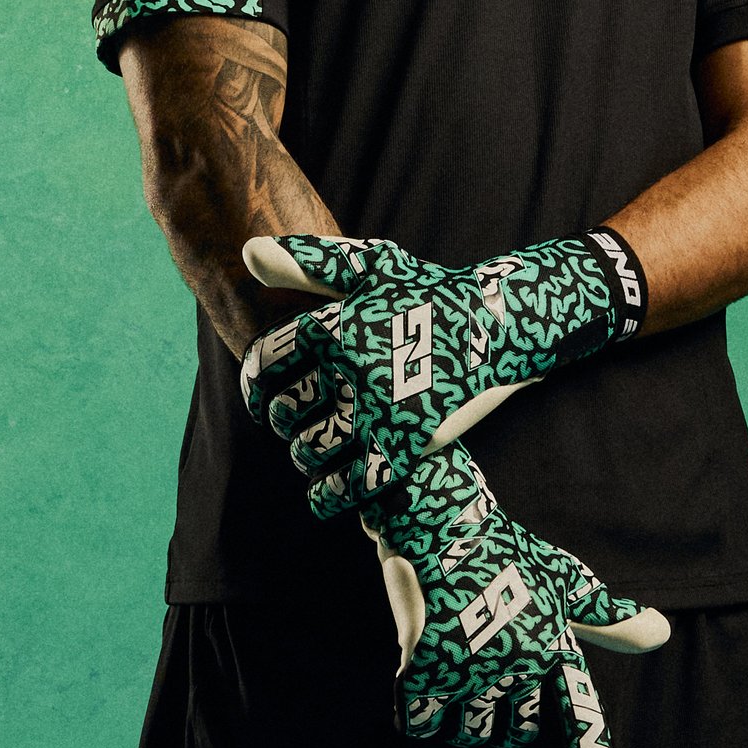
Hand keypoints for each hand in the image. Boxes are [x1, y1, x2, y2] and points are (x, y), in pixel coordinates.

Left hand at [240, 226, 644, 520]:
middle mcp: (352, 368)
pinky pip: (347, 485)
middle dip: (281, 421)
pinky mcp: (405, 447)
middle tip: (291, 423)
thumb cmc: (431, 293)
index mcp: (336, 326)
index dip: (254, 384)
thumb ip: (310, 261)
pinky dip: (329, 495)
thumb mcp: (374, 266)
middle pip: (286, 410)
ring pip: (312, 450)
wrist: (499, 328)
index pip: (266, 362)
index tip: (259, 396)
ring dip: (305, 456)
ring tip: (313, 452)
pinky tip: (328, 492)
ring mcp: (379, 410)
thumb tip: (248, 252)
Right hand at [361, 443, 667, 747]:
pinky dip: (415, 709)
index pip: (577, 716)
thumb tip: (662, 634)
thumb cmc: (503, 549)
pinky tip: (417, 673)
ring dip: (456, 712)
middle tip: (484, 666)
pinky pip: (420, 723)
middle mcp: (520, 661)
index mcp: (554, 644)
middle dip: (499, 715)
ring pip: (466, 733)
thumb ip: (606, 617)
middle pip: (514, 733)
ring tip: (453, 661)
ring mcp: (473, 666)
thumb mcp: (562, 580)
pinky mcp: (427, 668)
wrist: (436, 517)